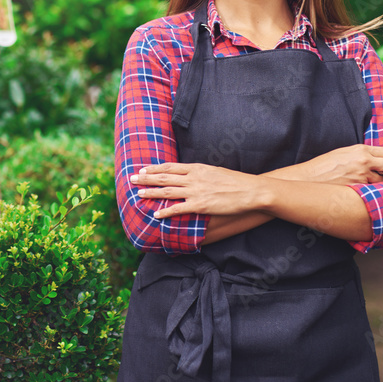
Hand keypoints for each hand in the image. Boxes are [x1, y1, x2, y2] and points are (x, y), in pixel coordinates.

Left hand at [131, 162, 264, 218]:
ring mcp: (196, 192)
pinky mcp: (201, 205)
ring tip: (138, 195)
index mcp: (197, 168)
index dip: (154, 168)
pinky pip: (179, 209)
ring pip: (168, 191)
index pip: (170, 167)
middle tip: (132, 179)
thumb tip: (189, 174)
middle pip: (164, 177)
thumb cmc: (235, 182)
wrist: (250, 190)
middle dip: (146, 179)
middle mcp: (193, 178)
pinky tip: (156, 214)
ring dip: (151, 193)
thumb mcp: (214, 171)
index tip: (143, 169)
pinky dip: (166, 212)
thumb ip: (199, 173)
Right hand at [276, 144, 382, 184]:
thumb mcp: (344, 153)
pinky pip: (373, 190)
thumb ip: (362, 154)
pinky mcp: (358, 188)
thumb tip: (378, 159)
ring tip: (370, 183)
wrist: (309, 178)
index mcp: (361, 150)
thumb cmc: (323, 166)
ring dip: (382, 183)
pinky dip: (372, 191)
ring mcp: (362, 176)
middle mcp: (364, 161)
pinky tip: (363, 190)